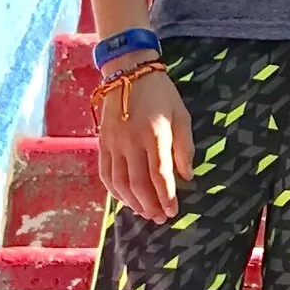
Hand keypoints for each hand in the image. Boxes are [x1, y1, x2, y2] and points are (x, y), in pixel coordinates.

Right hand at [98, 67, 192, 220]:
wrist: (129, 72)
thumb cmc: (161, 93)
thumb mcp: (181, 114)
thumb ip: (185, 147)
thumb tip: (187, 176)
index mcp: (155, 134)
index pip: (160, 174)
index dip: (166, 196)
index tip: (173, 211)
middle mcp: (131, 141)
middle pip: (138, 183)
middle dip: (150, 205)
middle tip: (160, 218)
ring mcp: (114, 143)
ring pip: (120, 183)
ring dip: (132, 203)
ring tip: (145, 213)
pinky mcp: (102, 143)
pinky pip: (105, 174)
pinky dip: (114, 191)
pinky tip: (125, 199)